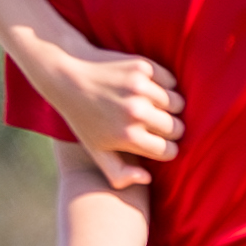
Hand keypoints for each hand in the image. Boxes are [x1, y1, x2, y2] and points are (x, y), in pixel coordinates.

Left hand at [32, 46, 184, 193]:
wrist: (67, 77)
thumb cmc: (83, 119)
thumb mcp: (96, 151)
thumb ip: (119, 174)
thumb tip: (147, 178)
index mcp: (128, 137)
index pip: (169, 151)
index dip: (164, 149)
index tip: (156, 143)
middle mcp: (136, 113)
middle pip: (177, 128)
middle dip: (170, 130)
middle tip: (155, 125)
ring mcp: (140, 88)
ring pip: (178, 104)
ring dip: (169, 107)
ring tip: (154, 107)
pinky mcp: (142, 67)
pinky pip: (171, 81)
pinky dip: (165, 86)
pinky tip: (150, 90)